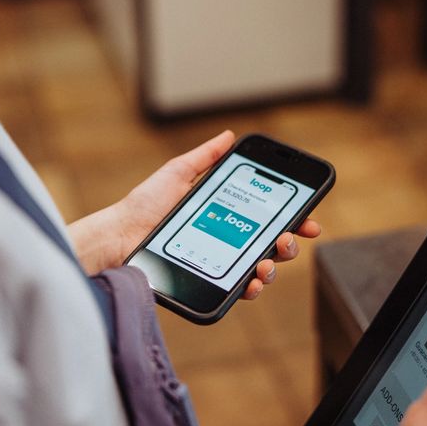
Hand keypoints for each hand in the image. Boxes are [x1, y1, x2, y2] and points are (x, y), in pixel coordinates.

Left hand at [67, 129, 321, 281]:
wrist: (119, 238)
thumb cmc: (143, 207)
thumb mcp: (177, 173)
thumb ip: (205, 157)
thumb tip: (228, 135)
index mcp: (224, 213)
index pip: (266, 215)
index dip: (292, 217)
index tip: (308, 217)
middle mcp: (226, 239)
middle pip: (272, 243)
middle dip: (290, 242)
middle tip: (288, 237)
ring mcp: (219, 263)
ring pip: (261, 268)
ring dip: (275, 265)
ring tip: (267, 260)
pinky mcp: (208, 282)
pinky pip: (239, 290)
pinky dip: (253, 288)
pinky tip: (253, 282)